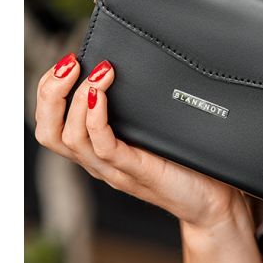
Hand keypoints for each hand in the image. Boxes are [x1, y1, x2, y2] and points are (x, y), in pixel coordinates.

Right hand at [33, 53, 243, 228]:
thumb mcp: (153, 128)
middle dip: (50, 93)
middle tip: (69, 63)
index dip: (48, 90)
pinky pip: (103, 146)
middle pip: (49, 132)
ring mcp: (114, 170)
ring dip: (77, 98)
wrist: (213, 201)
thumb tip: (125, 65)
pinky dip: (96, 118)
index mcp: (97, 150)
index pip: (51, 123)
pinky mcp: (135, 172)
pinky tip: (100, 96)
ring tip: (96, 72)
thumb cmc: (186, 162)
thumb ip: (135, 106)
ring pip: (70, 138)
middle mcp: (98, 162)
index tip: (66, 61)